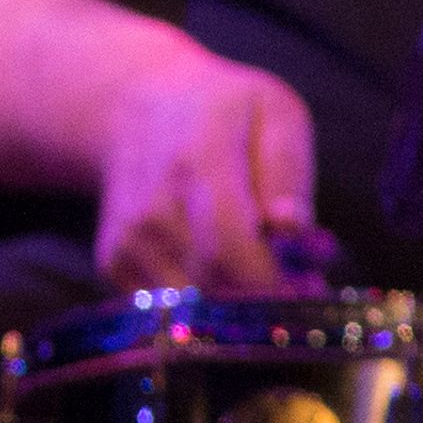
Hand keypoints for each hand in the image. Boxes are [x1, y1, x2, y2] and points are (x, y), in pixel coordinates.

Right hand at [91, 29, 331, 294]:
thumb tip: (292, 227)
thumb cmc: (223, 111)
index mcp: (198, 161)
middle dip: (265, 301)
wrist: (132, 110)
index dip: (275, 284)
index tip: (310, 285)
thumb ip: (288, 170)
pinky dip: (201, 304)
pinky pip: (168, 312)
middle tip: (297, 282)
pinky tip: (216, 267)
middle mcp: (153, 206)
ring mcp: (128, 238)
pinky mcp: (113, 262)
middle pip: (215, 287)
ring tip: (257, 267)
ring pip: (193, 310)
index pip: (231, 248)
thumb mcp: (273, 111)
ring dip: (235, 307)